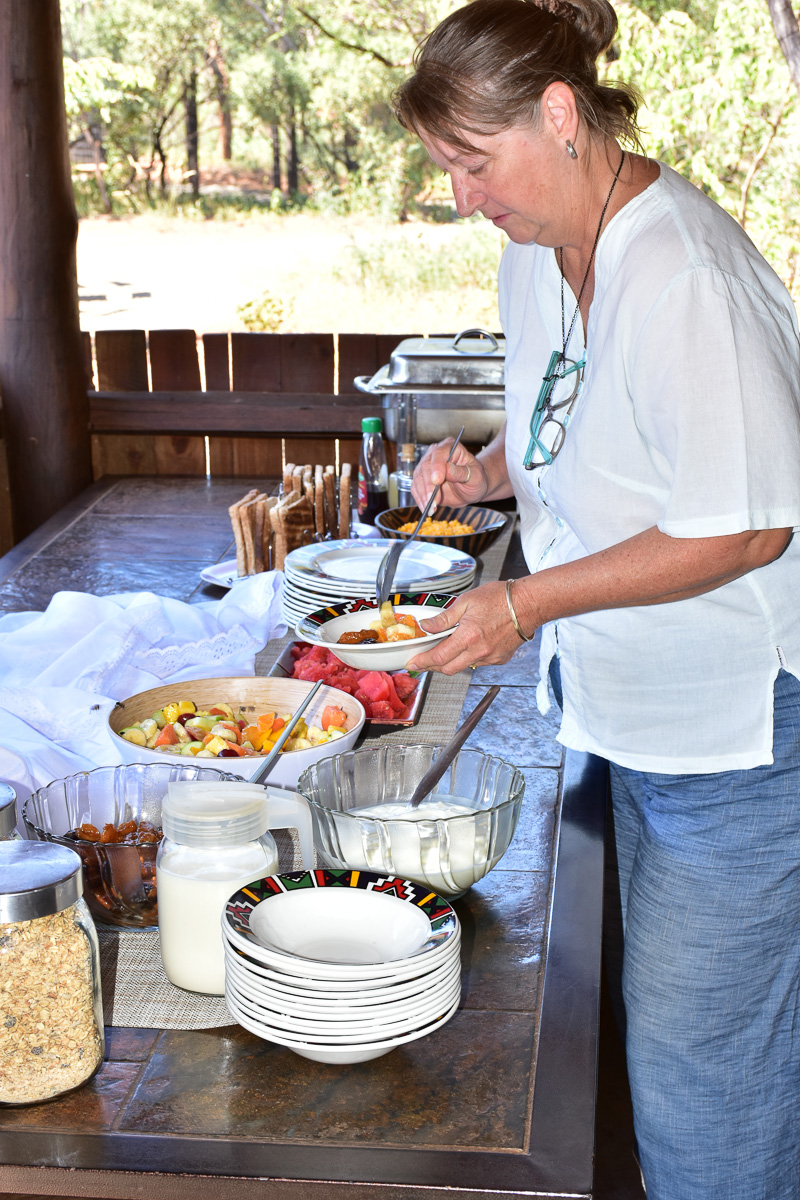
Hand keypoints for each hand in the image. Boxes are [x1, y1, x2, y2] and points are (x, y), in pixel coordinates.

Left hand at [406, 581, 532, 674]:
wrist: (529, 603)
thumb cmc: (501, 598)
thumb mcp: (467, 601)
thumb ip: (445, 617)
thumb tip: (427, 626)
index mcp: (468, 636)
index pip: (438, 657)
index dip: (422, 662)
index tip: (413, 663)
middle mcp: (479, 651)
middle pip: (448, 669)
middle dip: (433, 666)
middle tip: (424, 659)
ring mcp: (491, 657)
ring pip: (464, 666)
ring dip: (452, 661)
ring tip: (446, 647)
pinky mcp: (500, 659)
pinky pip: (479, 663)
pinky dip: (469, 657)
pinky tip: (469, 645)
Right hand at [411, 438, 487, 511]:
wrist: (470, 489)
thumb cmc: (475, 479)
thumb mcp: (475, 476)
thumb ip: (462, 472)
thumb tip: (448, 470)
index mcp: (450, 447)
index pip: (439, 453)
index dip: (436, 466)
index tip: (437, 481)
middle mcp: (435, 454)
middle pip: (425, 466)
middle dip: (429, 485)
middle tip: (434, 500)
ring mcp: (427, 467)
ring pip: (418, 478)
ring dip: (423, 494)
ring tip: (431, 507)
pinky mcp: (422, 480)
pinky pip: (416, 488)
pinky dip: (420, 499)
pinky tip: (427, 508)